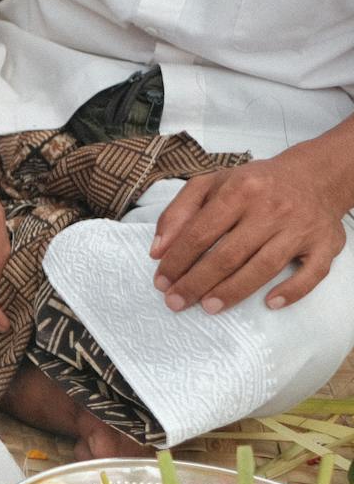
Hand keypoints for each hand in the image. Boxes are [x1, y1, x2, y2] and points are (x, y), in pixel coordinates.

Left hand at [151, 156, 349, 312]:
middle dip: (197, 283)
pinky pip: (311, 274)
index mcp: (240, 190)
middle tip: (176, 302)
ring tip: (208, 307)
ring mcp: (300, 227)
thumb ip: (178, 212)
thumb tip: (157, 250)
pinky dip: (292, 291)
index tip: (161, 282)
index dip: (177, 261)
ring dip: (233, 291)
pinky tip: (270, 303)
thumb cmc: (254, 184)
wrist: (314, 175)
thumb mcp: (210, 184)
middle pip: (228, 255)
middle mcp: (271, 209)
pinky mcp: (326, 243)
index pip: (200, 233)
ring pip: (263, 267)